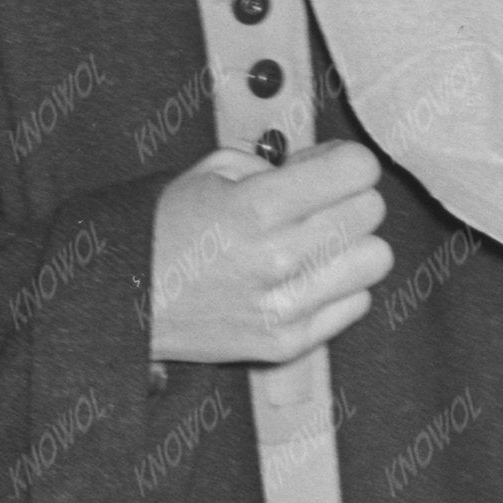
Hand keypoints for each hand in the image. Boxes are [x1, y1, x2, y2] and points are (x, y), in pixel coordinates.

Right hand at [153, 143, 388, 363]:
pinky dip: (340, 287)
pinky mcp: (287, 342)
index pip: (357, 170)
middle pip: (371, 212)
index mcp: (257, 207)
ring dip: (352, 245)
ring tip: (317, 243)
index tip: (330, 166)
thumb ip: (275, 164)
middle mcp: (277, 258)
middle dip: (350, 198)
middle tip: (319, 204)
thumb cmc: (170, 231)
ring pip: (375, 260)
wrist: (127, 301)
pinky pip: (357, 303)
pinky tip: (306, 277)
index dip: (347, 161)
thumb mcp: (212, 172)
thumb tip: (324, 168)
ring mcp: (284, 306)